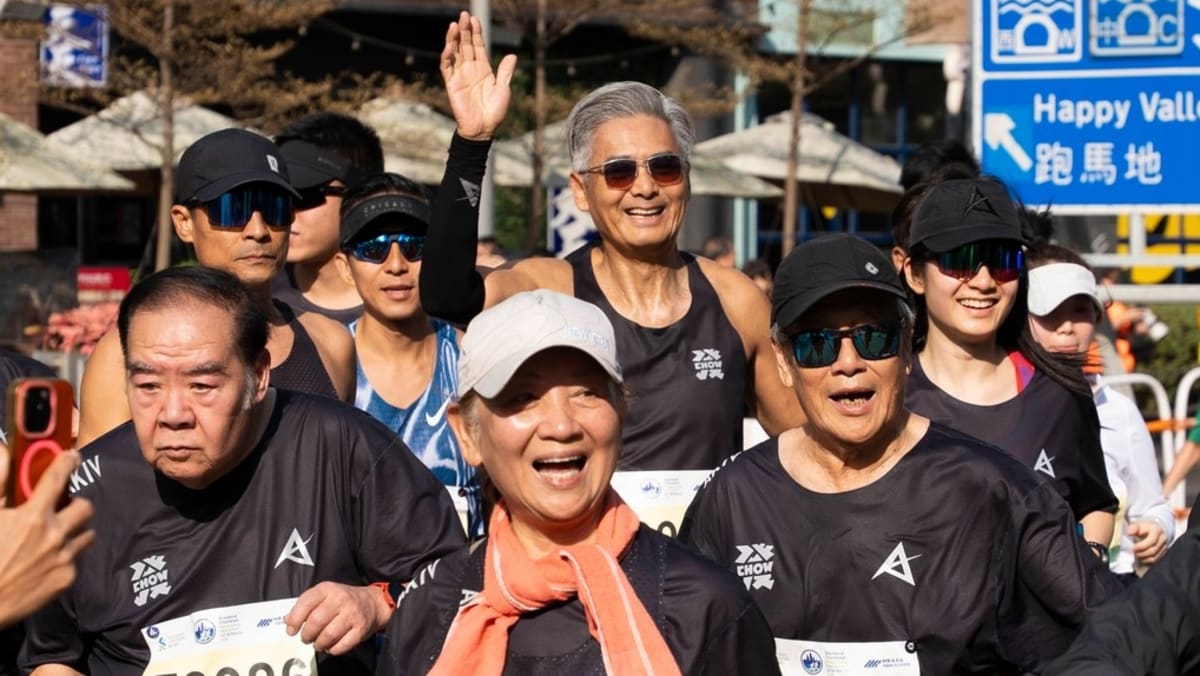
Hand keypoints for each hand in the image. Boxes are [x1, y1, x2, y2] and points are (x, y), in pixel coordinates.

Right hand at [0, 445, 95, 627]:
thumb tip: (2, 451)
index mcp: (32, 517)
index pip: (58, 478)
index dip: (67, 461)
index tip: (72, 455)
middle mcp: (55, 535)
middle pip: (85, 507)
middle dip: (75, 504)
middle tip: (61, 507)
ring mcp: (63, 558)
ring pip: (86, 534)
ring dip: (74, 531)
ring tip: (55, 535)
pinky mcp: (67, 580)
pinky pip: (76, 560)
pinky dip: (65, 557)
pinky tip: (45, 561)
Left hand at [285, 582, 390, 654]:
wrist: (373, 602)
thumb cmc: (342, 599)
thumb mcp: (324, 594)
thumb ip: (305, 605)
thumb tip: (287, 620)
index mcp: (327, 589)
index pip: (306, 603)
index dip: (295, 619)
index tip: (291, 630)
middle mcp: (340, 599)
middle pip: (316, 622)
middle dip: (307, 635)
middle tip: (306, 638)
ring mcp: (352, 614)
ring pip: (328, 635)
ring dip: (319, 644)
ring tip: (318, 643)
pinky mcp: (361, 629)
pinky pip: (342, 645)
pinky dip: (332, 650)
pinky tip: (331, 646)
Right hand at [440, 10, 516, 139]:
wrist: (484, 129)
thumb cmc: (495, 112)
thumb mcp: (504, 89)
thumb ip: (506, 72)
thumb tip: (512, 55)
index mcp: (483, 69)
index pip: (478, 47)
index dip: (476, 33)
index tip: (475, 19)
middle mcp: (470, 70)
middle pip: (465, 46)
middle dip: (464, 30)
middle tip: (464, 15)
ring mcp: (460, 76)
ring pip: (455, 53)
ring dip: (453, 39)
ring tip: (454, 24)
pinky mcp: (452, 84)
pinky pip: (447, 67)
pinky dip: (447, 56)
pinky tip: (449, 46)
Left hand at [1128, 521, 1167, 565]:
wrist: (1154, 529)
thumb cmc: (1144, 527)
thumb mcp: (1138, 525)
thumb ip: (1133, 528)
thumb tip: (1129, 533)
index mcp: (1157, 530)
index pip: (1152, 541)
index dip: (1141, 546)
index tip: (1133, 548)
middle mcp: (1163, 539)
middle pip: (1153, 550)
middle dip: (1141, 553)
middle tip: (1133, 553)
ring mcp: (1164, 547)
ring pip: (1155, 557)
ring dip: (1144, 558)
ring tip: (1136, 556)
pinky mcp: (1163, 553)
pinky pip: (1156, 560)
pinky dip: (1147, 561)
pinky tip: (1140, 558)